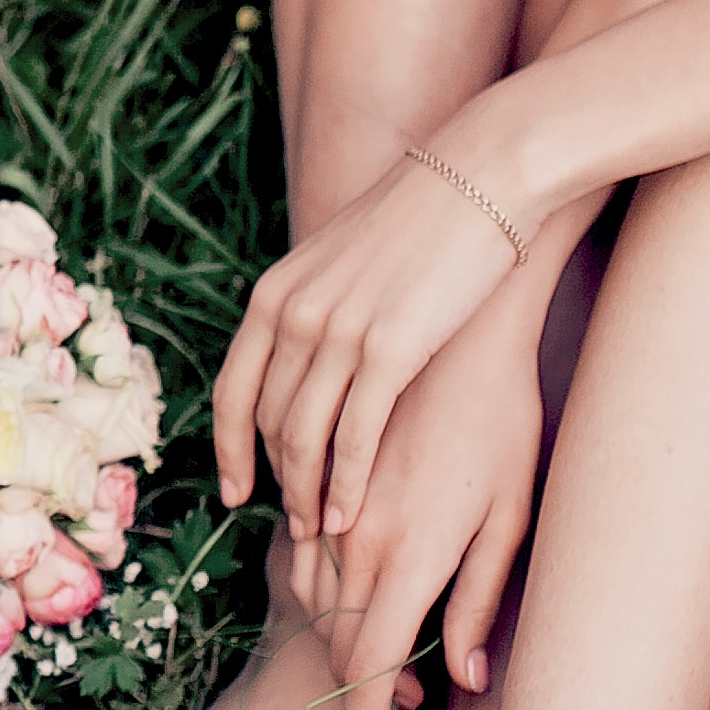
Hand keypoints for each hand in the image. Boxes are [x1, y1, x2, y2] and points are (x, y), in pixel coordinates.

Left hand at [214, 144, 533, 546]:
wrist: (482, 177)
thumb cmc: (425, 222)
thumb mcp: (345, 261)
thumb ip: (317, 306)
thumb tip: (306, 351)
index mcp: (273, 294)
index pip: (231, 391)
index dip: (228, 450)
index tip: (234, 492)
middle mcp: (292, 315)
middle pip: (267, 423)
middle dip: (274, 480)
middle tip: (290, 524)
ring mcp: (336, 332)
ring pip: (303, 439)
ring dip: (305, 493)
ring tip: (318, 532)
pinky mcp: (388, 348)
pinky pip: (353, 437)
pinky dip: (347, 484)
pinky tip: (349, 515)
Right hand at [285, 312, 543, 709]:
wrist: (455, 322)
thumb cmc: (504, 416)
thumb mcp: (510, 515)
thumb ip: (480, 600)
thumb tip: (467, 679)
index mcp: (408, 556)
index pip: (372, 674)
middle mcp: (353, 538)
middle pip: (338, 650)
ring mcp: (328, 505)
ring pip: (315, 606)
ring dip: (340, 656)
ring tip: (381, 697)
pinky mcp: (317, 478)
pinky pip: (306, 558)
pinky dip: (323, 599)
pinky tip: (358, 616)